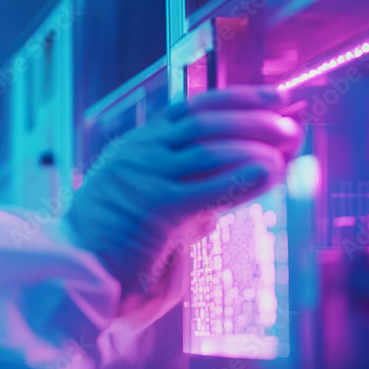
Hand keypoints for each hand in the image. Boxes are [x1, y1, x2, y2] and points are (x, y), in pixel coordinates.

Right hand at [62, 86, 303, 306]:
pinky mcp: (154, 209)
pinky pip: (206, 188)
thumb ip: (193, 188)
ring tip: (286, 152)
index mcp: (137, 146)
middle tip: (292, 127)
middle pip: (205, 122)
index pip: (191, 108)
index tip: (276, 97)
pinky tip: (269, 173)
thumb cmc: (115, 242)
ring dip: (255, 146)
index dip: (238, 98)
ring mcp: (145, 178)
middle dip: (255, 119)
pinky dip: (241, 178)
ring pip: (208, 149)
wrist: (77, 270)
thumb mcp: (152, 201)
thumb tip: (243, 176)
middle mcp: (139, 154)